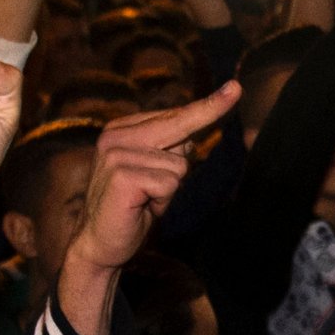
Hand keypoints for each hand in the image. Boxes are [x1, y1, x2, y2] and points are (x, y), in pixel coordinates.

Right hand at [66, 81, 242, 274]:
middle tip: (236, 89)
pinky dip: (162, 202)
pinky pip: (169, 184)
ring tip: (145, 202)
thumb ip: (168, 152)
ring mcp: (116, 154)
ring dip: (168, 191)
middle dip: (209, 113)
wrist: (98, 247)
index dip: (206, 106)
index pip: (172, 115)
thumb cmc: (131, 211)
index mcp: (122, 131)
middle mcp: (116, 137)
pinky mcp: (121, 175)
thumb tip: (193, 137)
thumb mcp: (153, 175)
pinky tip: (141, 207)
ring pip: (178, 165)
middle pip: (178, 125)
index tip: (235, 88)